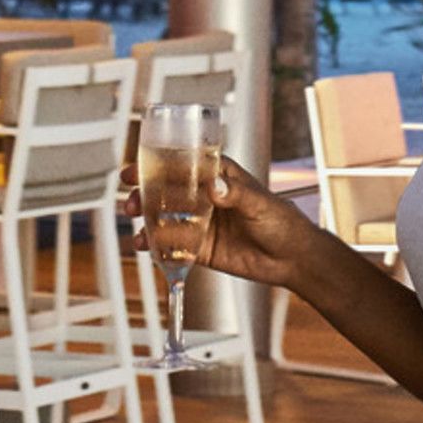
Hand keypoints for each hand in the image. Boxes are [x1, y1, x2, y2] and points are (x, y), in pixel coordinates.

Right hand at [139, 153, 325, 289]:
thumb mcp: (259, 203)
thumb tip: (214, 187)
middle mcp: (204, 198)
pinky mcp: (200, 249)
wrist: (292, 258)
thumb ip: (235, 194)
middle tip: (130, 199)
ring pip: (164, 218)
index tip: (136, 168)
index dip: (156, 164)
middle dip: (143, 193)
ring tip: (135, 225)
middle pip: (166, 191)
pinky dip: (156, 246)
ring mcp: (200, 223)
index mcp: (218, 177)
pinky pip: (173, 246)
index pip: (182, 165)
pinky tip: (146, 247)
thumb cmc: (281, 221)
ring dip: (146, 220)